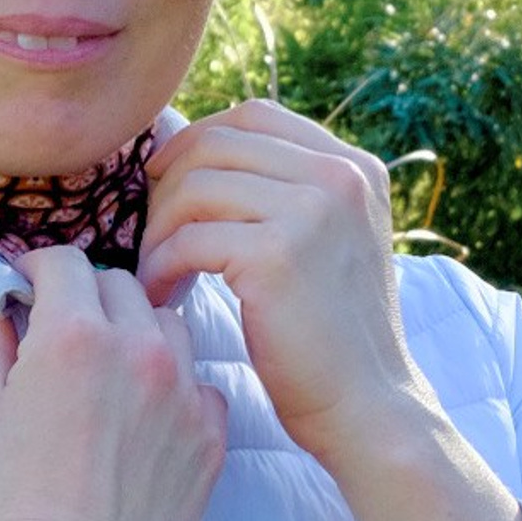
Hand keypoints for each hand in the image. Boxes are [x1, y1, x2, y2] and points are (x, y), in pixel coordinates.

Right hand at [0, 248, 229, 520]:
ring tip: (107, 375)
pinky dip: (172, 387)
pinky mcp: (213, 433)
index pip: (65, 262)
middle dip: (86, 297)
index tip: (26, 289)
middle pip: (120, 284)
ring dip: (137, 333)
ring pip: (168, 326)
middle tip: (61, 333)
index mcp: (74, 335)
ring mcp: (185, 391)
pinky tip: (142, 421)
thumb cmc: (10, 505)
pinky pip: (199, 383)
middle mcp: (140, 350)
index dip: (38, 270)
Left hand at [137, 99, 432, 468]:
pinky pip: (188, 240)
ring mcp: (313, 211)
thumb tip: (195, 152)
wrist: (367, 405)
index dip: (198, 139)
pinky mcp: (277, 254)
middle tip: (154, 236)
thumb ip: (286, 192)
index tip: (166, 180)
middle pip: (218, 143)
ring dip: (160, 230)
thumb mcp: (328, 241)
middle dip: (169, 185)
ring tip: (158, 270)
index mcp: (354, 167)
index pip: (256, 115)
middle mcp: (340, 177)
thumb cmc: (331, 334)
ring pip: (195, 187)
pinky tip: (164, 295)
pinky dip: (162, 267)